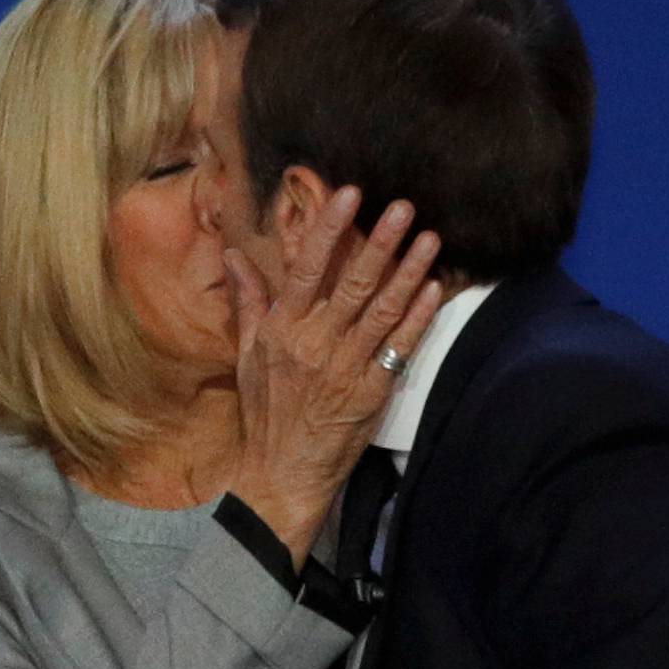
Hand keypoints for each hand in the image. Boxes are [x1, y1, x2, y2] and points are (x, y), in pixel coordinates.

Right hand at [223, 187, 442, 564]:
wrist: (281, 474)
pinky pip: (398, 349)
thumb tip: (234, 255)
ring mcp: (345, 369)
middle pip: (352, 284)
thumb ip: (248, 302)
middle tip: (403, 206)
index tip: (349, 194)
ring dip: (409, 273)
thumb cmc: (264, 415)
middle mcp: (314, 343)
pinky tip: (435, 290)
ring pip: (381, 311)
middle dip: (379, 242)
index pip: (306, 267)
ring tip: (430, 239)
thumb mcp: (246, 356)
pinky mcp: (370, 394)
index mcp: (282, 329)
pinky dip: (417, 319)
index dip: (329, 229)